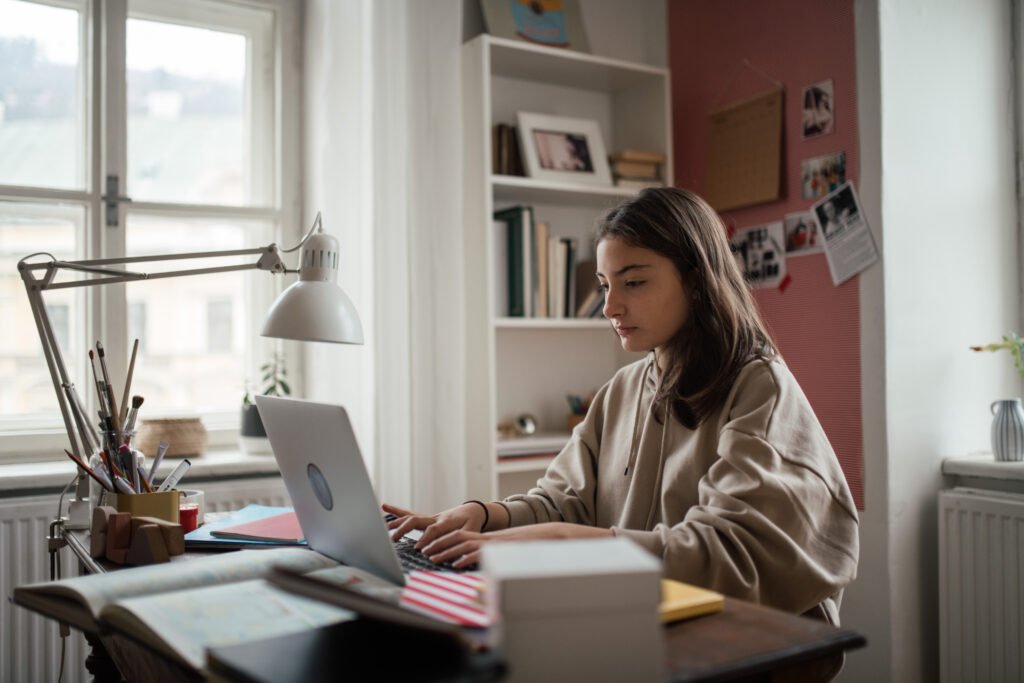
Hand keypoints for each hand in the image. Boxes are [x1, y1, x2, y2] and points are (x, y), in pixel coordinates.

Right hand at [382, 502, 486, 545]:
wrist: (473, 510)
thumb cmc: (473, 523)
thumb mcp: (473, 531)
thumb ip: (464, 540)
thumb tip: (458, 553)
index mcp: (447, 522)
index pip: (434, 530)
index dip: (426, 539)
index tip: (418, 549)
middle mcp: (435, 518)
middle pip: (417, 519)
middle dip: (404, 529)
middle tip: (393, 540)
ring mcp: (429, 517)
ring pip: (411, 516)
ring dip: (397, 521)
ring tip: (382, 527)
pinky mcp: (425, 518)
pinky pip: (409, 514)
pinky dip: (397, 511)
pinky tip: (384, 507)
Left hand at [421, 522, 613, 569]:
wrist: (553, 537)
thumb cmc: (532, 547)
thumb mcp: (509, 551)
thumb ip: (494, 556)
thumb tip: (481, 565)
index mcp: (489, 538)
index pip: (461, 536)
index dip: (444, 540)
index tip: (429, 546)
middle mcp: (490, 538)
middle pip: (458, 537)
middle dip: (438, 544)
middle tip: (422, 550)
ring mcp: (495, 542)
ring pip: (465, 544)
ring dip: (446, 550)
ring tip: (432, 556)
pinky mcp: (502, 548)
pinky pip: (481, 553)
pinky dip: (467, 558)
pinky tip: (455, 565)